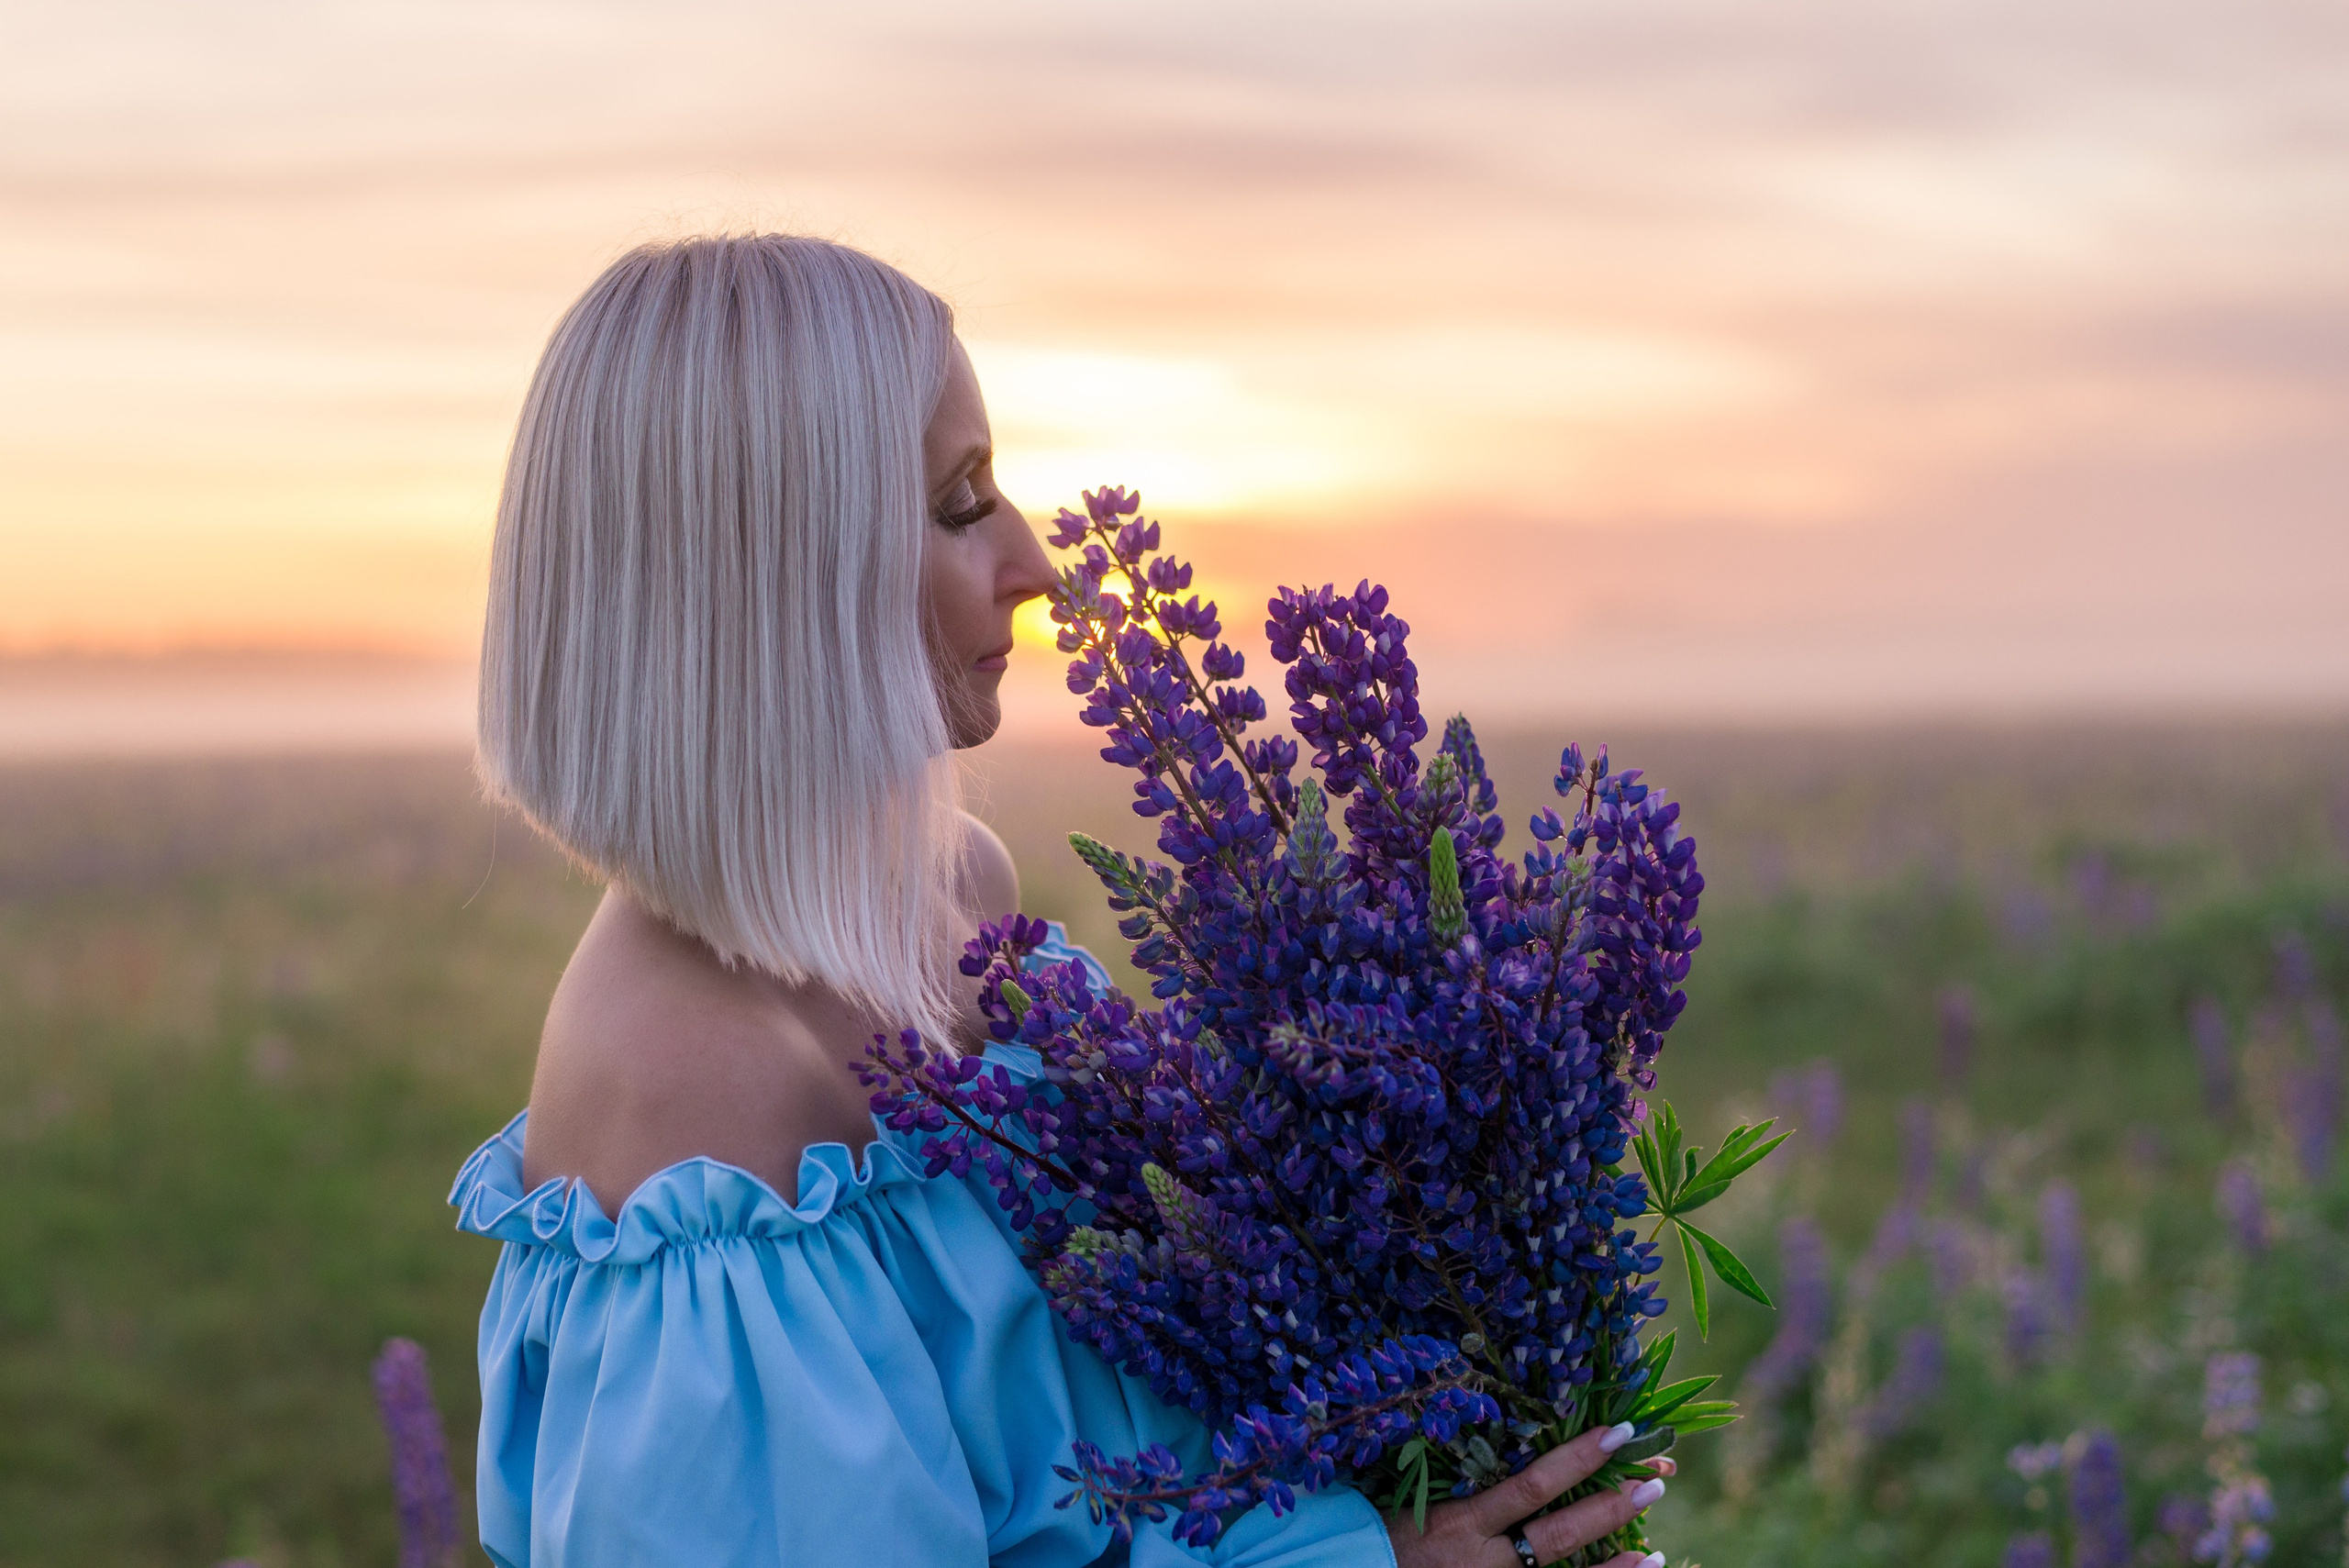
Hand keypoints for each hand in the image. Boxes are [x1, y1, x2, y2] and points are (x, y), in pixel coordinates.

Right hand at [1385, 1423, 1671, 1567]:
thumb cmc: (1388, 1535)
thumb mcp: (1422, 1500)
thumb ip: (1468, 1480)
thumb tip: (1522, 1448)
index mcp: (1460, 1523)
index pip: (1529, 1487)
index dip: (1576, 1459)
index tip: (1616, 1431)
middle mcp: (1483, 1562)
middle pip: (1558, 1536)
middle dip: (1609, 1508)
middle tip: (1653, 1483)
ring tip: (1654, 1553)